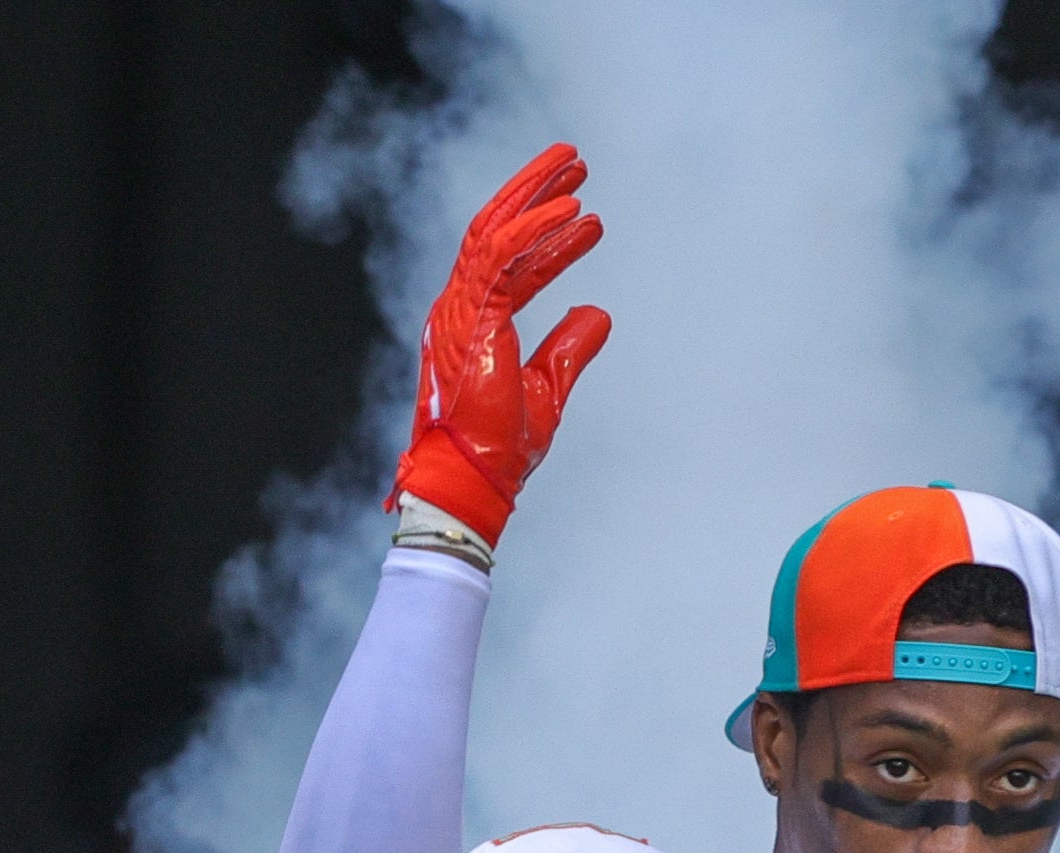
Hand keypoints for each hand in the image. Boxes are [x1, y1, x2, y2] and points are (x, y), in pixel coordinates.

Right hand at [389, 142, 611, 547]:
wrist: (473, 480)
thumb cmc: (498, 448)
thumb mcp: (547, 389)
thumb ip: (568, 348)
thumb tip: (598, 314)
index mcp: (475, 321)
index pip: (512, 263)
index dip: (548, 236)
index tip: (587, 218)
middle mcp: (461, 305)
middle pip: (497, 229)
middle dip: (536, 191)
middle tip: (577, 164)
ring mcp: (461, 308)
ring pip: (496, 229)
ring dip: (537, 194)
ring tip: (577, 169)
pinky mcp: (471, 316)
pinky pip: (504, 257)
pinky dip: (537, 231)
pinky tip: (572, 214)